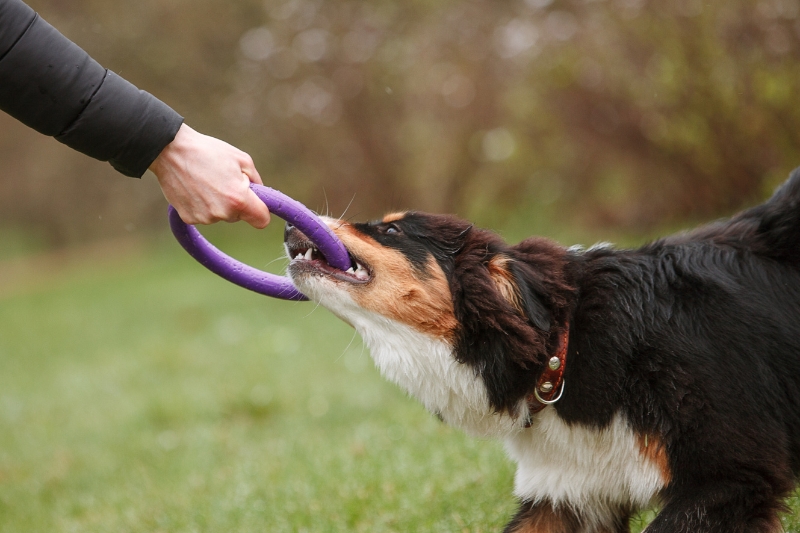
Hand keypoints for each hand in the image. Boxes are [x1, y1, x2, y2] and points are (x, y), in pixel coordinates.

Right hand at [149, 124, 270, 227]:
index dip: (261, 211)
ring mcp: (204, 218)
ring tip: (206, 181)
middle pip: (239, 216)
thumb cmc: (208, 151)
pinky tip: (195, 188)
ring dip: (218, 203)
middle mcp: (222, 213)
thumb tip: (260, 195)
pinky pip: (204, 215)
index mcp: (239, 199)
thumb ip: (257, 181)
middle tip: (224, 181)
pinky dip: (202, 205)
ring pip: (221, 215)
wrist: (170, 150)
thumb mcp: (242, 159)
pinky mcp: (189, 219)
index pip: (262, 220)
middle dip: (237, 202)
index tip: (257, 204)